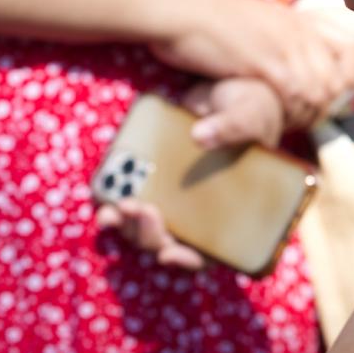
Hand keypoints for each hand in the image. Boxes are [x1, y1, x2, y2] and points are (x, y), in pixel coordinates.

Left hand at [95, 78, 285, 269]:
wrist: (228, 91)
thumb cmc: (251, 110)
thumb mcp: (248, 115)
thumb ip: (230, 127)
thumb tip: (200, 136)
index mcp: (230, 214)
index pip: (209, 254)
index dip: (187, 261)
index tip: (168, 254)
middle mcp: (197, 214)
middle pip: (167, 242)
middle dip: (147, 234)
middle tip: (136, 208)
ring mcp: (171, 200)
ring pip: (143, 227)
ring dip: (125, 224)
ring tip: (115, 208)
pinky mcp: (150, 179)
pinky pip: (127, 197)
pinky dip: (111, 199)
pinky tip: (102, 191)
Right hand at [152, 0, 344, 128]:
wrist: (176, 8)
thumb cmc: (194, 14)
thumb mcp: (241, 18)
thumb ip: (262, 33)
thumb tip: (259, 47)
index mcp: (293, 18)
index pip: (347, 47)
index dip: (341, 77)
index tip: (320, 97)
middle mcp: (296, 31)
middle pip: (337, 76)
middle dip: (325, 106)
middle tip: (300, 121)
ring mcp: (284, 46)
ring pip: (320, 90)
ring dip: (307, 116)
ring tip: (286, 128)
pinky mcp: (266, 63)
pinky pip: (296, 96)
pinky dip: (290, 115)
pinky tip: (274, 125)